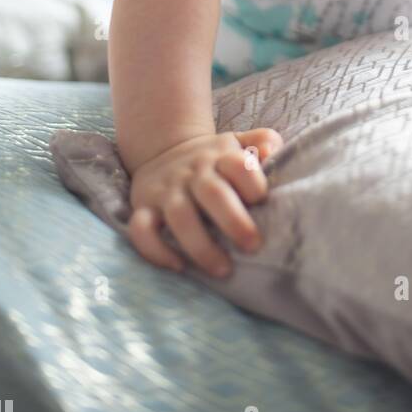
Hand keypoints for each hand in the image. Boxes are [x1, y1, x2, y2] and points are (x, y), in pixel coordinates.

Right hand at [127, 128, 283, 276]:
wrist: (163, 148)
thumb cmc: (213, 158)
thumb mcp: (237, 143)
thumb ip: (261, 141)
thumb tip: (270, 150)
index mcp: (220, 156)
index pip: (239, 165)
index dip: (253, 183)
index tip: (263, 202)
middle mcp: (192, 172)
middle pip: (213, 194)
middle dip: (234, 222)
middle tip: (253, 246)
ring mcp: (166, 190)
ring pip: (180, 217)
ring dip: (201, 246)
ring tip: (224, 270)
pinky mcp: (143, 207)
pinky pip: (141, 229)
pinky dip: (156, 250)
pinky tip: (179, 267)